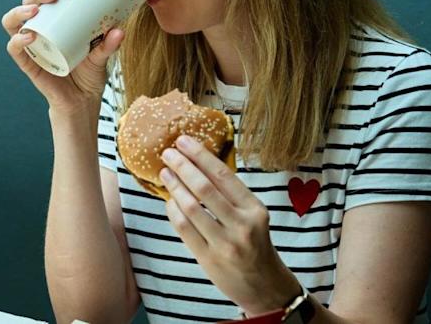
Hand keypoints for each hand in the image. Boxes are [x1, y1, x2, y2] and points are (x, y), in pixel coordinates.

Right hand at [1, 0, 123, 114]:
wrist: (82, 102)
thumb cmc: (90, 72)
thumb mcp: (102, 55)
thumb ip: (109, 44)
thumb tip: (120, 29)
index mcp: (56, 17)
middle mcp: (40, 26)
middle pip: (30, 0)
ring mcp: (30, 44)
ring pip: (13, 20)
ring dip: (21, 10)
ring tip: (36, 9)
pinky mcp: (27, 62)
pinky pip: (14, 48)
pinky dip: (18, 40)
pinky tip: (29, 36)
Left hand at [159, 135, 300, 315]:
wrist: (265, 288)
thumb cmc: (256, 246)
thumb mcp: (253, 218)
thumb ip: (231, 197)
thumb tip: (197, 166)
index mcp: (255, 209)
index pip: (224, 175)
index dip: (201, 155)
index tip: (184, 141)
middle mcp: (242, 225)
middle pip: (205, 188)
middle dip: (183, 166)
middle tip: (168, 152)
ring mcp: (225, 243)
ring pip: (191, 207)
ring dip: (174, 186)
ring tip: (165, 172)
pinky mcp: (209, 258)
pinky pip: (184, 228)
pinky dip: (173, 210)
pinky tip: (169, 200)